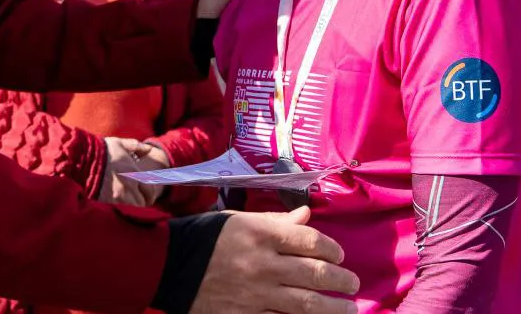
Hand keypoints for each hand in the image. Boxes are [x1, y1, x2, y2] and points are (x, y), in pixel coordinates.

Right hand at [100, 137, 164, 206]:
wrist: (82, 158)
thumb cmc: (101, 149)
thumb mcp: (119, 144)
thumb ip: (135, 146)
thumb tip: (148, 148)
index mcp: (133, 172)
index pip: (149, 189)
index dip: (149, 193)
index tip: (147, 193)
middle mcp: (128, 185)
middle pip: (141, 202)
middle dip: (141, 201)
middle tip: (138, 199)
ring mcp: (117, 195)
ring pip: (131, 207)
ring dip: (131, 206)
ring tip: (127, 202)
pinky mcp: (106, 201)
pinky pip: (118, 209)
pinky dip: (120, 208)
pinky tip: (116, 203)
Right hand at [190, 207, 358, 312]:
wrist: (167, 265)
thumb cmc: (204, 238)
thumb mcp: (237, 220)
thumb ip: (274, 221)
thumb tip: (306, 216)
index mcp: (261, 235)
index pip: (311, 242)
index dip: (333, 249)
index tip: (340, 254)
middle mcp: (263, 264)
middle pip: (316, 274)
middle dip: (342, 279)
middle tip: (353, 282)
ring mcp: (256, 294)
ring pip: (307, 305)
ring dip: (334, 308)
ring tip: (349, 308)